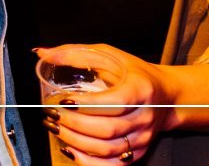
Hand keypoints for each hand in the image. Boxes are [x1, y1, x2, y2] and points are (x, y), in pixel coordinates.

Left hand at [36, 45, 175, 164]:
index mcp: (141, 89)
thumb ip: (76, 54)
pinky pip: (113, 165)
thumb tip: (42, 53)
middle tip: (52, 115)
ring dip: (77, 142)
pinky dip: (88, 162)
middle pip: (108, 128)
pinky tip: (70, 149)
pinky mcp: (139, 152)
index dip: (88, 105)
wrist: (167, 96)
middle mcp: (145, 116)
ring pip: (108, 149)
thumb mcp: (110, 56)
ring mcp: (143, 137)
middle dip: (75, 125)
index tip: (64, 101)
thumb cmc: (134, 73)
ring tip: (56, 129)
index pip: (115, 102)